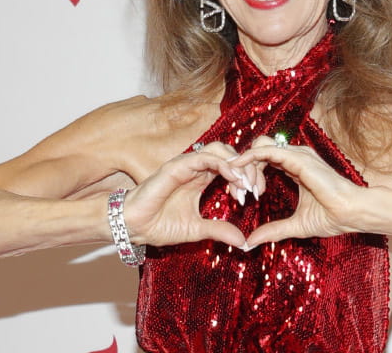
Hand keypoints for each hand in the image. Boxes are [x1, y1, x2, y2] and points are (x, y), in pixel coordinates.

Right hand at [124, 143, 248, 247]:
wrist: (135, 228)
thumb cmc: (160, 225)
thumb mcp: (198, 229)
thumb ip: (219, 230)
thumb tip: (243, 241)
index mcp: (201, 178)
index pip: (230, 167)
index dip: (246, 176)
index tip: (256, 195)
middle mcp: (195, 167)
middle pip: (229, 154)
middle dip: (247, 168)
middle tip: (256, 189)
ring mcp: (186, 164)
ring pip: (220, 150)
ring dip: (237, 165)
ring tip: (247, 185)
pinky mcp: (177, 165)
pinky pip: (205, 157)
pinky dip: (223, 165)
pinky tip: (234, 180)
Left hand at [233, 135, 360, 246]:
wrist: (351, 214)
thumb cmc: (332, 218)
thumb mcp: (295, 225)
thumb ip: (273, 230)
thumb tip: (250, 242)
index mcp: (295, 168)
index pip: (265, 161)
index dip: (250, 173)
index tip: (240, 194)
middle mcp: (295, 158)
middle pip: (260, 151)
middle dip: (244, 167)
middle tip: (236, 190)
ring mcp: (297, 155)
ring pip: (261, 147)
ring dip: (245, 163)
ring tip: (236, 182)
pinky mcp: (298, 158)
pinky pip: (268, 151)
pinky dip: (250, 158)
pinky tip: (239, 168)